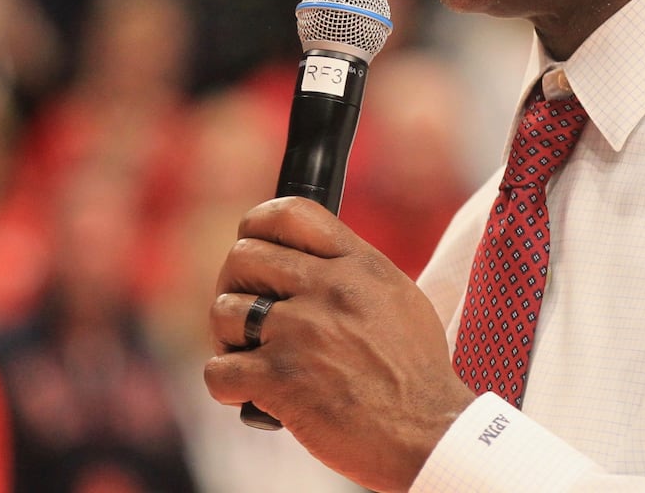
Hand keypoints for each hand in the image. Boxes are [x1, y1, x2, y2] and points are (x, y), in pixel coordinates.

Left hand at [204, 197, 477, 491]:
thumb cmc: (415, 372)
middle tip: (248, 316)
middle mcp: (328, 289)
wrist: (426, 431)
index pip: (290, 213)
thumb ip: (353, 272)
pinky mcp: (281, 379)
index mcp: (359, 264)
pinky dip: (227, 387)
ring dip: (230, 339)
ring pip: (224, 311)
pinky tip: (252, 395)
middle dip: (235, 287)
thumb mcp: (398, 298)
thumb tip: (311, 261)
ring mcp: (302, 332)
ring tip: (256, 359)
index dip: (258, 227)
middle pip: (243, 257)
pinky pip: (218, 371)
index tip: (253, 247)